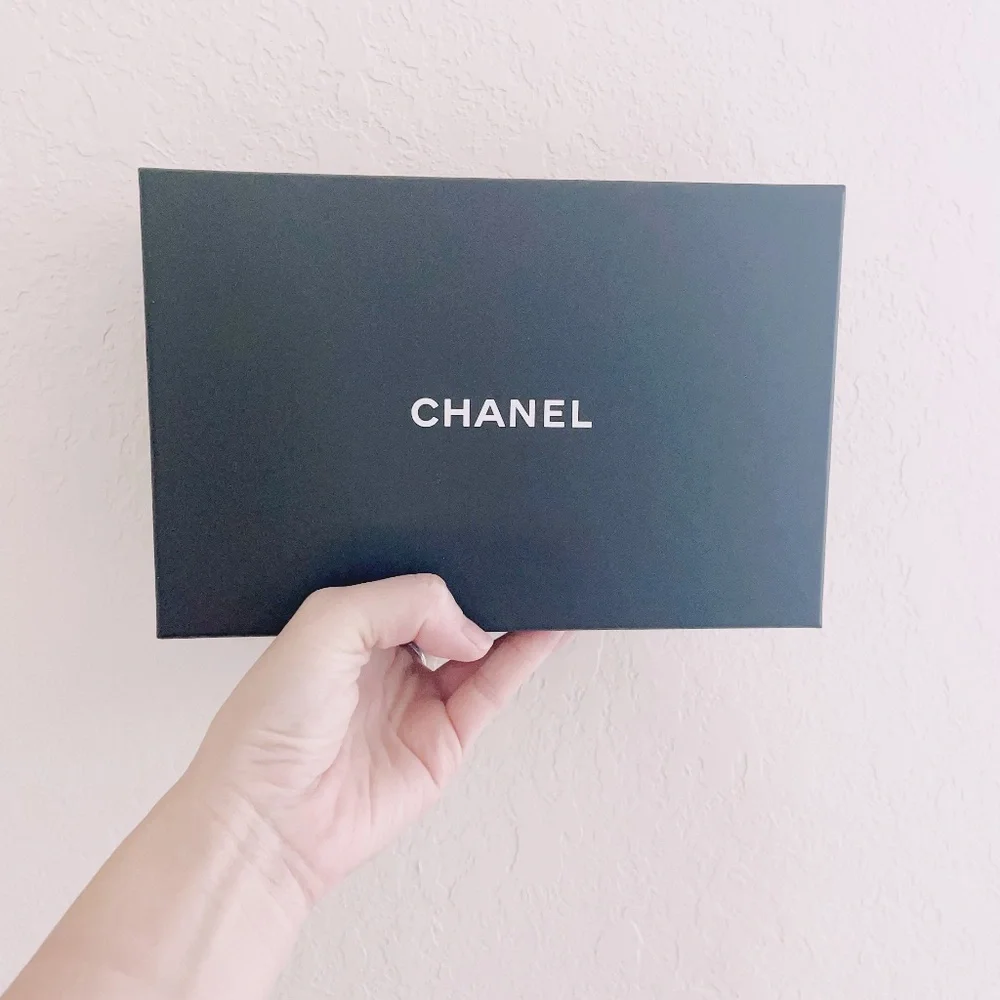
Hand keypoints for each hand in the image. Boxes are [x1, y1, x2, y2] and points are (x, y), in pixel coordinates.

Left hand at [188, 574, 563, 902]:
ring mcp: (417, 700)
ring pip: (481, 649)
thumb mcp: (324, 626)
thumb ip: (399, 603)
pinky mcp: (444, 741)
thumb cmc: (268, 727)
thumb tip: (467, 625)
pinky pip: (493, 689)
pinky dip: (523, 659)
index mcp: (350, 626)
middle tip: (516, 565)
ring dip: (515, 620)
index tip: (473, 548)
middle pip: (449, 613)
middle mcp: (385, 660)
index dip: (442, 566)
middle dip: (482, 589)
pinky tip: (545, 632)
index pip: (410, 583)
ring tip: (546, 591)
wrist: (268, 820)